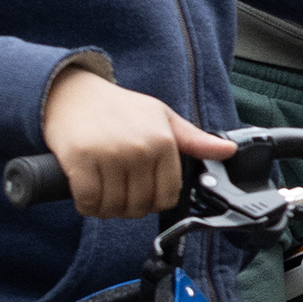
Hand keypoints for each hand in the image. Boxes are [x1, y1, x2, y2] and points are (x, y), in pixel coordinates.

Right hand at [40, 68, 235, 219]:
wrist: (74, 92)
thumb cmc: (120, 108)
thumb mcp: (162, 117)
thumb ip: (194, 139)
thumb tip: (228, 150)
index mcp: (163, 141)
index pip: (168, 195)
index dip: (155, 203)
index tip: (144, 196)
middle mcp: (140, 149)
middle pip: (140, 205)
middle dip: (129, 208)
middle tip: (119, 196)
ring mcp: (110, 155)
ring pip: (114, 206)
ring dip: (106, 209)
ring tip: (103, 195)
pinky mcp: (81, 160)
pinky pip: (89, 201)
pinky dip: (87, 205)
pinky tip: (86, 195)